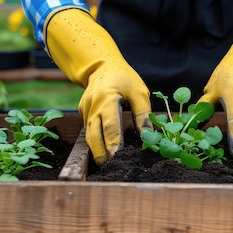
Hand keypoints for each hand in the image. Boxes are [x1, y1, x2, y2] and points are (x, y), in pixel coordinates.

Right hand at [45, 8, 150, 163]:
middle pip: (94, 134)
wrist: (102, 66)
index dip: (113, 141)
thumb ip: (143, 113)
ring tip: (106, 163)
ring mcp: (85, 110)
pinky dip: (95, 141)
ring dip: (97, 149)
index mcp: (107, 98)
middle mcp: (92, 106)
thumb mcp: (139, 92)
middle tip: (110, 166)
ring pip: (89, 135)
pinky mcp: (83, 113)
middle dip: (101, 151)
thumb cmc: (124, 78)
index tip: (117, 155)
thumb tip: (149, 136)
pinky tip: (103, 152)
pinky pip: (88, 130)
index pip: (110, 124)